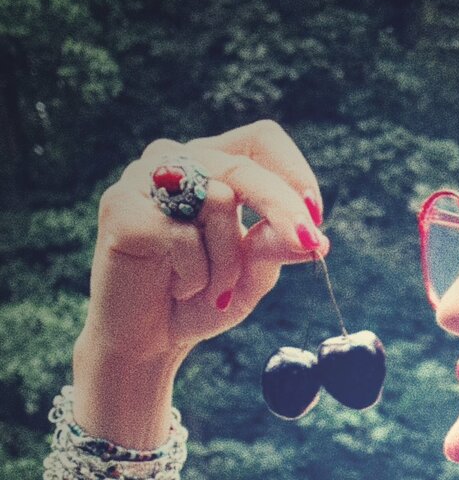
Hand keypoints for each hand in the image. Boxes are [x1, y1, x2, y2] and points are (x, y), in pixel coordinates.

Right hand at [80, 120, 328, 365]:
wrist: (148, 340)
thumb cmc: (202, 299)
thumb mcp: (252, 273)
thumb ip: (277, 247)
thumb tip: (316, 238)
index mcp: (212, 163)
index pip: (261, 140)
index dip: (293, 171)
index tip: (316, 216)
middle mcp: (175, 160)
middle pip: (243, 168)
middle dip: (282, 209)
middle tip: (309, 243)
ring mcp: (142, 179)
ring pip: (217, 200)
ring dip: (229, 261)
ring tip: (212, 290)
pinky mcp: (120, 207)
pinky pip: (182, 236)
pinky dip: (195, 274)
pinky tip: (178, 288)